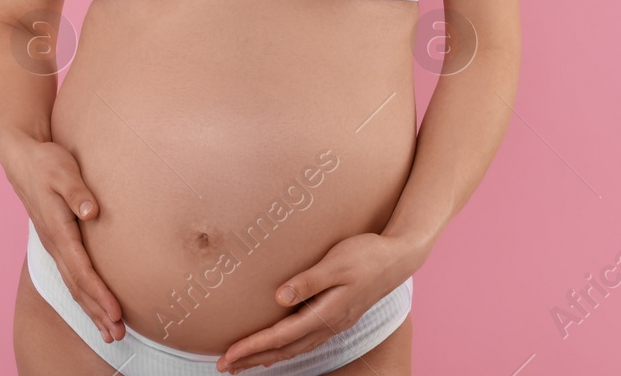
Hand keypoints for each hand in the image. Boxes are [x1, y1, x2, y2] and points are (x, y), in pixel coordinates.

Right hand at [0, 135, 124, 342]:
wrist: (22, 159)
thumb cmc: (46, 162)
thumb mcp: (63, 170)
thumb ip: (77, 192)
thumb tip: (91, 212)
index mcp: (58, 231)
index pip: (81, 271)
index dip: (99, 294)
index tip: (116, 313)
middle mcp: (54, 244)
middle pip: (77, 287)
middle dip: (97, 313)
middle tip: (117, 335)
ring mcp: (54, 246)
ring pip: (73, 285)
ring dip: (91, 310)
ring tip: (110, 332)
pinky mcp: (57, 243)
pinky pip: (71, 276)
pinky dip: (84, 295)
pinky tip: (94, 306)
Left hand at [215, 232, 419, 373]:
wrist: (397, 258)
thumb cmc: (366, 255)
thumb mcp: (337, 262)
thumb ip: (309, 280)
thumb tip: (280, 297)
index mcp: (327, 313)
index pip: (282, 336)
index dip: (253, 346)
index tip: (229, 354)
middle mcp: (328, 325)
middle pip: (284, 349)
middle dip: (253, 359)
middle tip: (223, 366)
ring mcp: (333, 324)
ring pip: (294, 348)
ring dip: (266, 357)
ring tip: (242, 363)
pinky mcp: (335, 317)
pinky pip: (303, 341)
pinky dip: (284, 348)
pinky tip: (275, 348)